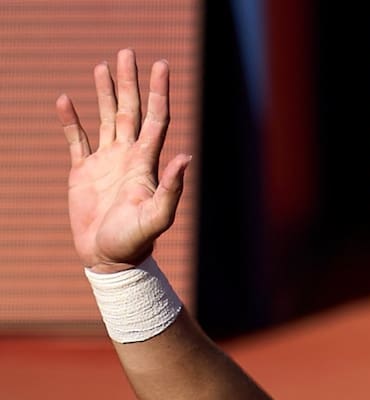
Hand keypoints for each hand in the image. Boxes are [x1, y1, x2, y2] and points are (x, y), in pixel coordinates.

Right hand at [55, 50, 190, 272]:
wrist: (109, 260)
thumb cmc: (135, 242)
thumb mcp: (155, 217)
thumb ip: (171, 189)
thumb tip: (186, 157)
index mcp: (145, 164)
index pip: (155, 119)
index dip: (158, 92)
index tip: (160, 65)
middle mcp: (127, 158)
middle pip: (129, 110)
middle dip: (129, 82)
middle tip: (127, 52)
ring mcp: (105, 163)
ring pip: (104, 119)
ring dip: (103, 93)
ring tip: (102, 66)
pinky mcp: (83, 173)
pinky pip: (76, 140)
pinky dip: (70, 121)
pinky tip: (65, 100)